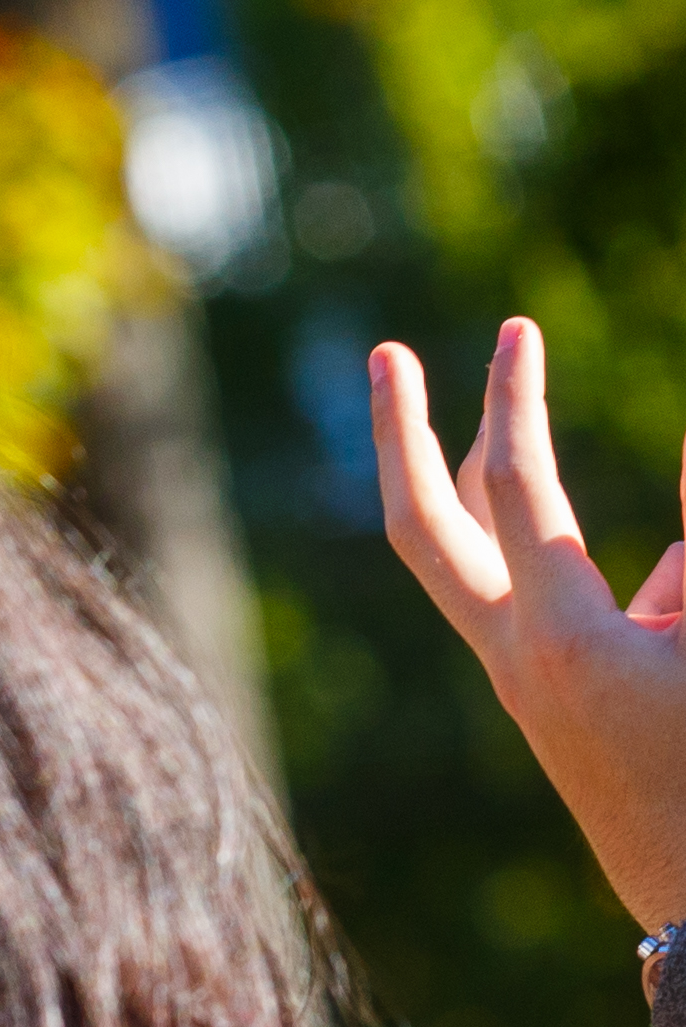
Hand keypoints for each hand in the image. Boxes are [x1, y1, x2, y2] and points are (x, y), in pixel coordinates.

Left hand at [369, 318, 685, 925]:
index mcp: (561, 639)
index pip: (515, 488)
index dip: (515, 398)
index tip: (517, 327)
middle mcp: (515, 659)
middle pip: (425, 527)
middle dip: (405, 434)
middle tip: (387, 353)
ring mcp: (520, 683)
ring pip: (470, 563)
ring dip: (473, 484)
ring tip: (500, 408)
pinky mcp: (547, 700)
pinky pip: (537, 602)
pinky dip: (560, 554)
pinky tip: (639, 567)